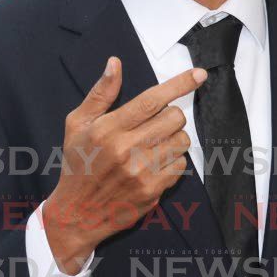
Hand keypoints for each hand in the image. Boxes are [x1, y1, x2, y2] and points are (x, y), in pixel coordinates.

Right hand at [42, 57, 205, 274]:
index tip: (199, 74)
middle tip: (157, 124)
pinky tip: (155, 164)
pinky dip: (174, 161)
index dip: (179, 84)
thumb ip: (101, 94)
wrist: (77, 212)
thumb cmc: (77, 163)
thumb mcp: (77, 124)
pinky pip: (181, 165)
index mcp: (108, 128)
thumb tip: (115, 63)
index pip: (151, 100)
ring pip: (182, 141)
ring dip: (175, 138)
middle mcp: (125, 149)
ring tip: (155, 144)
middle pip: (174, 118)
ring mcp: (140, 172)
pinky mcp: (152, 190)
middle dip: (172, 116)